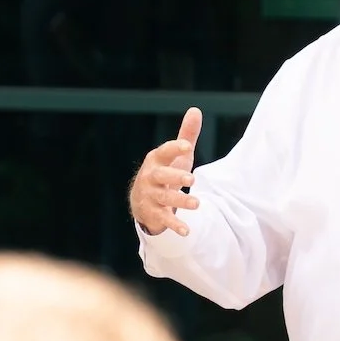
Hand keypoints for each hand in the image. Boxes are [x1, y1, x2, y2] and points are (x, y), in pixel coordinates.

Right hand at [131, 109, 202, 236]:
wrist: (142, 201)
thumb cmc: (164, 173)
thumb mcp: (175, 156)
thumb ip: (186, 136)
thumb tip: (195, 109)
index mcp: (155, 161)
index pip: (163, 152)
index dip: (174, 148)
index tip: (188, 146)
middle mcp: (150, 178)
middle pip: (161, 176)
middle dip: (175, 176)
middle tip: (191, 178)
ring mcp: (150, 197)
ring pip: (164, 198)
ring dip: (179, 201)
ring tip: (197, 203)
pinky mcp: (153, 214)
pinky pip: (164, 220)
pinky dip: (175, 225)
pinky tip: (187, 231)